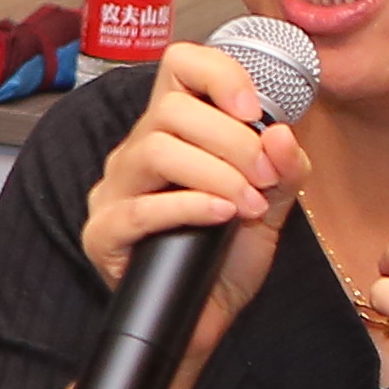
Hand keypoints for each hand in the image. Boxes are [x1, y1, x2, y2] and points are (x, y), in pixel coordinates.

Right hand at [75, 40, 302, 359]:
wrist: (203, 323)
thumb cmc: (227, 259)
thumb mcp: (273, 206)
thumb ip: (285, 168)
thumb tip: (280, 132)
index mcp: (173, 132)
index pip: (179, 65)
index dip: (218, 73)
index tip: (254, 107)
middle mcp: (136, 153)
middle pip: (169, 109)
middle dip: (232, 140)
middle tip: (264, 178)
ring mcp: (113, 193)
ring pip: (154, 150)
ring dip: (215, 173)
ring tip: (248, 204)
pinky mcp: (103, 235)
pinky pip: (140, 208)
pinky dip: (190, 206)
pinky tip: (223, 216)